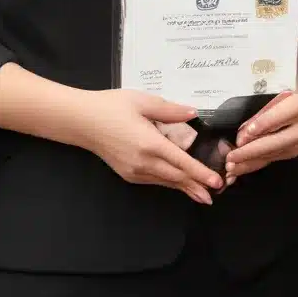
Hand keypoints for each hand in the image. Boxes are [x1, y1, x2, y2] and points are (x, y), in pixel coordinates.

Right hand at [80, 90, 223, 204]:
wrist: (81, 121)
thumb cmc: (112, 106)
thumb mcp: (144, 101)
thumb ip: (171, 110)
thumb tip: (193, 113)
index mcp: (150, 143)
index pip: (181, 162)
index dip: (200, 173)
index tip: (215, 181)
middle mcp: (143, 162)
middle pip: (176, 177)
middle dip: (197, 186)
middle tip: (215, 193)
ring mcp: (134, 171)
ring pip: (165, 181)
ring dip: (185, 188)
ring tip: (202, 195)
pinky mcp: (128, 174)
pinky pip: (154, 180)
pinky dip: (170, 182)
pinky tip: (179, 183)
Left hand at [224, 80, 297, 177]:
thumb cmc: (284, 90)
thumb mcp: (274, 92)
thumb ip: (261, 113)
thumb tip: (243, 135)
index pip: (282, 115)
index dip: (263, 125)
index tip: (244, 135)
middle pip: (277, 141)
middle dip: (251, 151)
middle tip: (232, 157)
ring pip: (273, 154)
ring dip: (250, 161)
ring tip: (231, 166)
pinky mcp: (294, 151)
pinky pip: (272, 159)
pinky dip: (254, 164)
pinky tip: (240, 168)